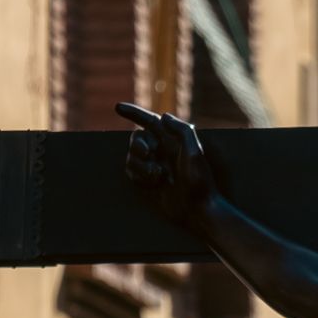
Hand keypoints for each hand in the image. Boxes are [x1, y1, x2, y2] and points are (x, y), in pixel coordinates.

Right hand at [119, 102, 219, 231]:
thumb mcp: (194, 153)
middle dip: (138, 145)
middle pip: (137, 138)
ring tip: (158, 176)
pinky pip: (131, 173)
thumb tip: (163, 116)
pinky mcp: (147, 181)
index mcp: (173, 141)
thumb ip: (182, 131)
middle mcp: (162, 151)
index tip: (117, 107)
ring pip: (131, 157)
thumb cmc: (199, 181)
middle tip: (149, 153)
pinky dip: (139, 176)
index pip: (150, 122)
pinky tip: (153, 184)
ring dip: (141, 165)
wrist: (198, 210)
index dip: (134, 113)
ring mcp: (153, 166)